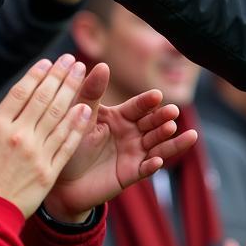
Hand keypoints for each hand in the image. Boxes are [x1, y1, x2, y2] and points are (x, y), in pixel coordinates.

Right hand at [0, 54, 91, 217]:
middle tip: (73, 59)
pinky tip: (86, 109)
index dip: (37, 74)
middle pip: (45, 99)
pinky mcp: (49, 171)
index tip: (49, 61)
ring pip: (59, 116)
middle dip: (60, 76)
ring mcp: (38, 154)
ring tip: (82, 74)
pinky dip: (78, 125)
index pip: (21, 93)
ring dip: (72, 92)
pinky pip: (67, 143)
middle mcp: (20, 136)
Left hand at [42, 65, 198, 222]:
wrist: (62, 180)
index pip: (138, 107)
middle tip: (173, 112)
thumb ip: (91, 92)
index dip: (148, 102)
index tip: (157, 96)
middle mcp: (132, 133)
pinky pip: (145, 168)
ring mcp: (134, 153)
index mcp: (120, 117)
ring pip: (157, 145)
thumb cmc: (69, 143)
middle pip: (152, 124)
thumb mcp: (79, 116)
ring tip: (183, 134)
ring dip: (169, 140)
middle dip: (163, 118)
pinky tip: (157, 161)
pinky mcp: (132, 173)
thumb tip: (102, 65)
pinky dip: (152, 165)